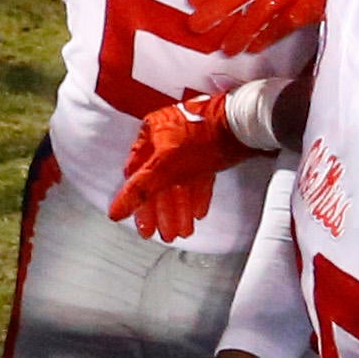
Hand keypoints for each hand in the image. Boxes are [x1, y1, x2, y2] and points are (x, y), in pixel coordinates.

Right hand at [111, 93, 252, 243]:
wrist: (242, 125)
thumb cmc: (202, 136)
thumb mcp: (164, 164)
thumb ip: (140, 189)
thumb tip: (116, 210)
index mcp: (151, 133)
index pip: (136, 173)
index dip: (138, 200)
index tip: (142, 223)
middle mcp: (168, 136)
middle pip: (159, 181)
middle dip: (162, 210)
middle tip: (163, 232)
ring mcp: (190, 144)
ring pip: (179, 182)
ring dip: (179, 208)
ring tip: (182, 230)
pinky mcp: (210, 151)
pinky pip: (198, 178)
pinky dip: (196, 196)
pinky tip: (197, 213)